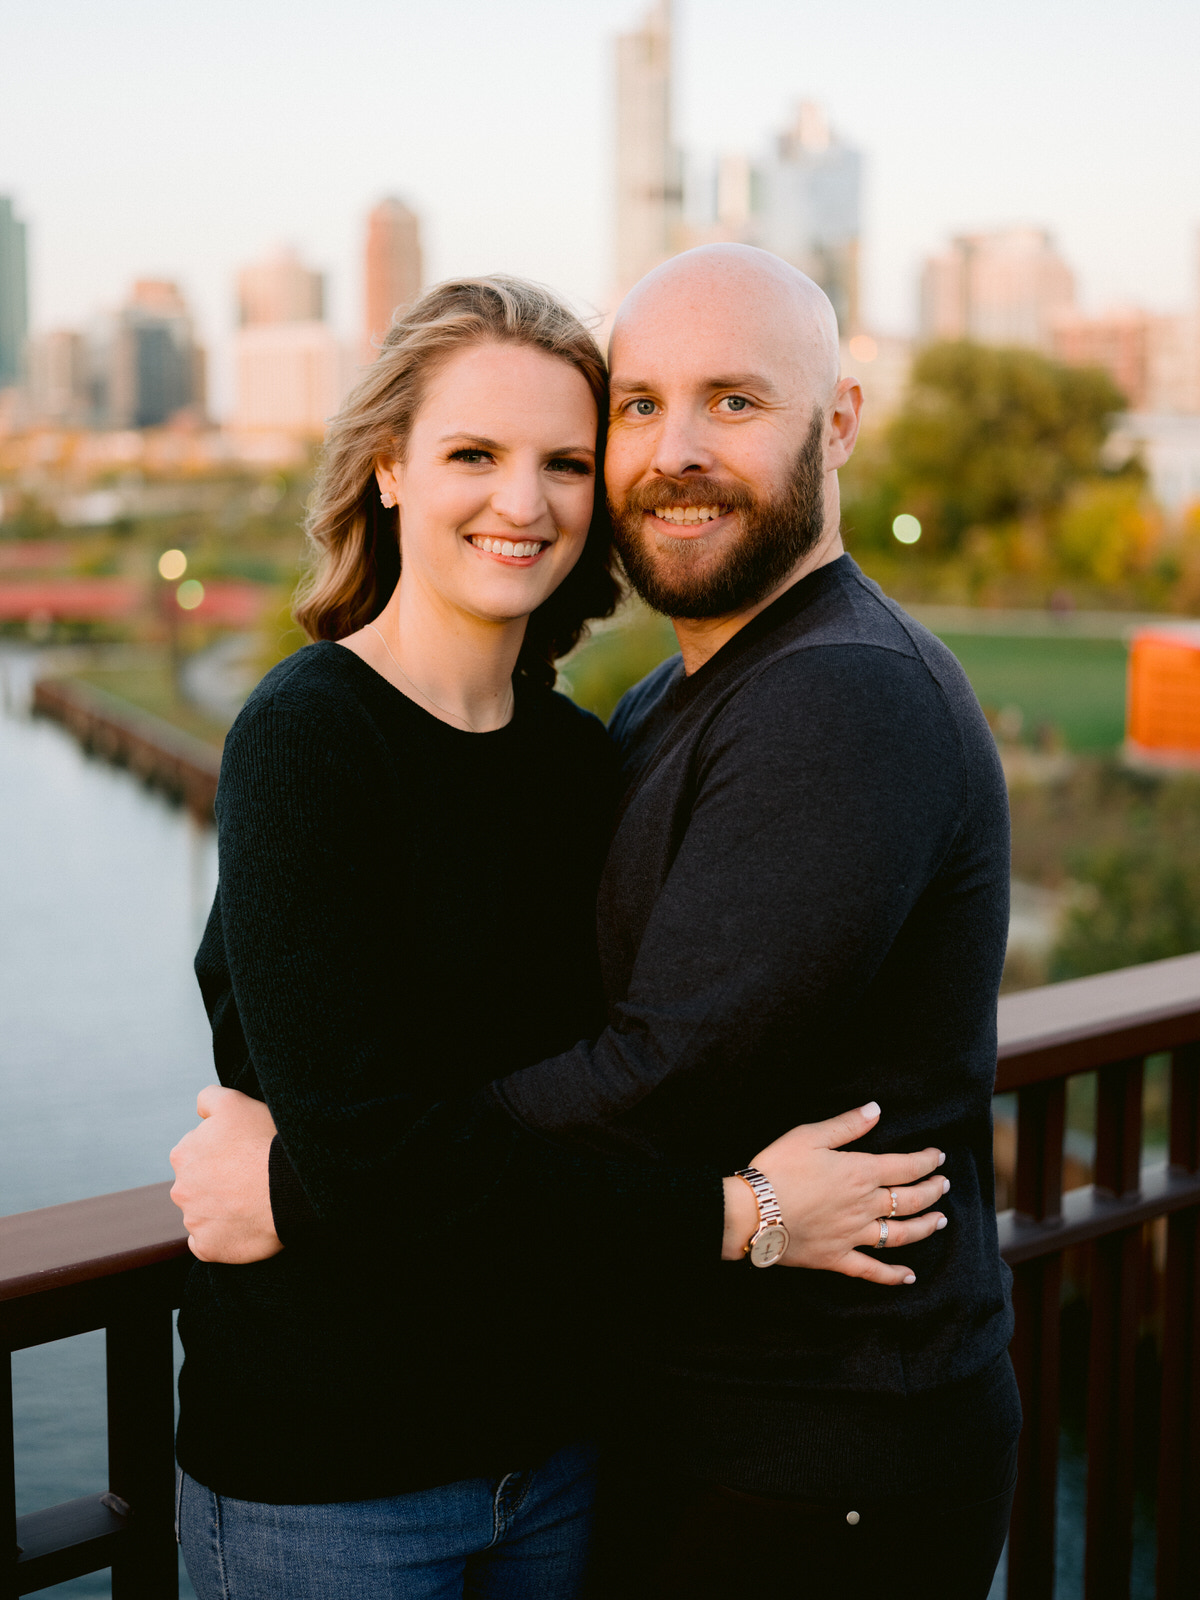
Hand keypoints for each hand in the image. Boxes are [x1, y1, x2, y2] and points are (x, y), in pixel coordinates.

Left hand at [169, 1085, 282, 1263]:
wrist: (290, 1187)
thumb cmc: (264, 1142)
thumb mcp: (235, 1103)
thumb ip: (208, 1099)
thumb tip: (200, 1110)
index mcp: (182, 1154)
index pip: (197, 1152)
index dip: (222, 1151)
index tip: (243, 1153)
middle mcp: (181, 1190)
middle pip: (199, 1184)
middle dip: (218, 1181)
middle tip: (250, 1177)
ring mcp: (194, 1222)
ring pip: (205, 1214)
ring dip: (222, 1209)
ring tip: (253, 1201)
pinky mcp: (208, 1249)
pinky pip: (209, 1244)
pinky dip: (223, 1237)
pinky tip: (244, 1225)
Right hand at [721, 1102, 947, 1284]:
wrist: (753, 1212)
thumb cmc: (778, 1168)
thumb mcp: (809, 1135)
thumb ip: (847, 1125)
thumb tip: (876, 1110)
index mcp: (860, 1172)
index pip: (906, 1166)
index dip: (926, 1161)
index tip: (939, 1156)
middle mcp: (865, 1205)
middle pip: (910, 1200)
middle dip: (932, 1191)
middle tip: (944, 1185)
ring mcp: (854, 1235)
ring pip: (901, 1234)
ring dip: (925, 1227)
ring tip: (941, 1221)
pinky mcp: (838, 1258)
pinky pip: (872, 1270)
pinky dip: (893, 1275)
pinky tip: (910, 1277)